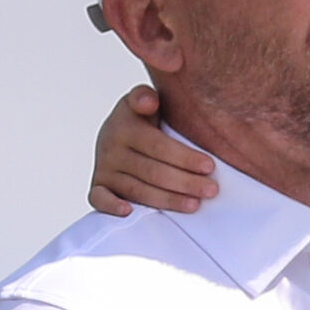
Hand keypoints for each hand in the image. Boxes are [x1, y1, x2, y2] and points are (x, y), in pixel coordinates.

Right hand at [88, 83, 219, 215]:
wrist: (117, 132)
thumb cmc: (143, 119)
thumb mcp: (145, 101)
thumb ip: (145, 96)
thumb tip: (148, 102)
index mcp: (124, 126)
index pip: (158, 146)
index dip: (185, 158)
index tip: (210, 166)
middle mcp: (110, 148)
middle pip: (152, 171)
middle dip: (185, 182)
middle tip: (211, 190)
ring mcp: (104, 169)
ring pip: (137, 190)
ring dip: (167, 200)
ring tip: (195, 205)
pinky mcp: (98, 187)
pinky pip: (99, 199)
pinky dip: (111, 206)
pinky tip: (129, 212)